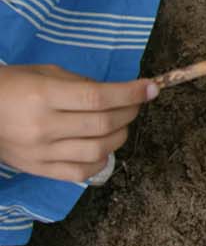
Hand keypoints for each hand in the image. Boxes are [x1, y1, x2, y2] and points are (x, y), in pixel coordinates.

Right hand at [0, 66, 155, 182]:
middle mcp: (43, 127)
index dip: (130, 94)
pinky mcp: (38, 170)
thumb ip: (81, 83)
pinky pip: (81, 172)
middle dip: (130, 112)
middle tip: (135, 104)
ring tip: (120, 124)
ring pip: (98, 150)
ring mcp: (41, 152)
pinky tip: (103, 147)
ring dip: (120, 136)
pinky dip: (101, 160)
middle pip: (103, 124)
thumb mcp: (44, 73)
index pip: (98, 98)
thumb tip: (118, 93)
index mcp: (43, 96)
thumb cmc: (11, 86)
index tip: (152, 88)